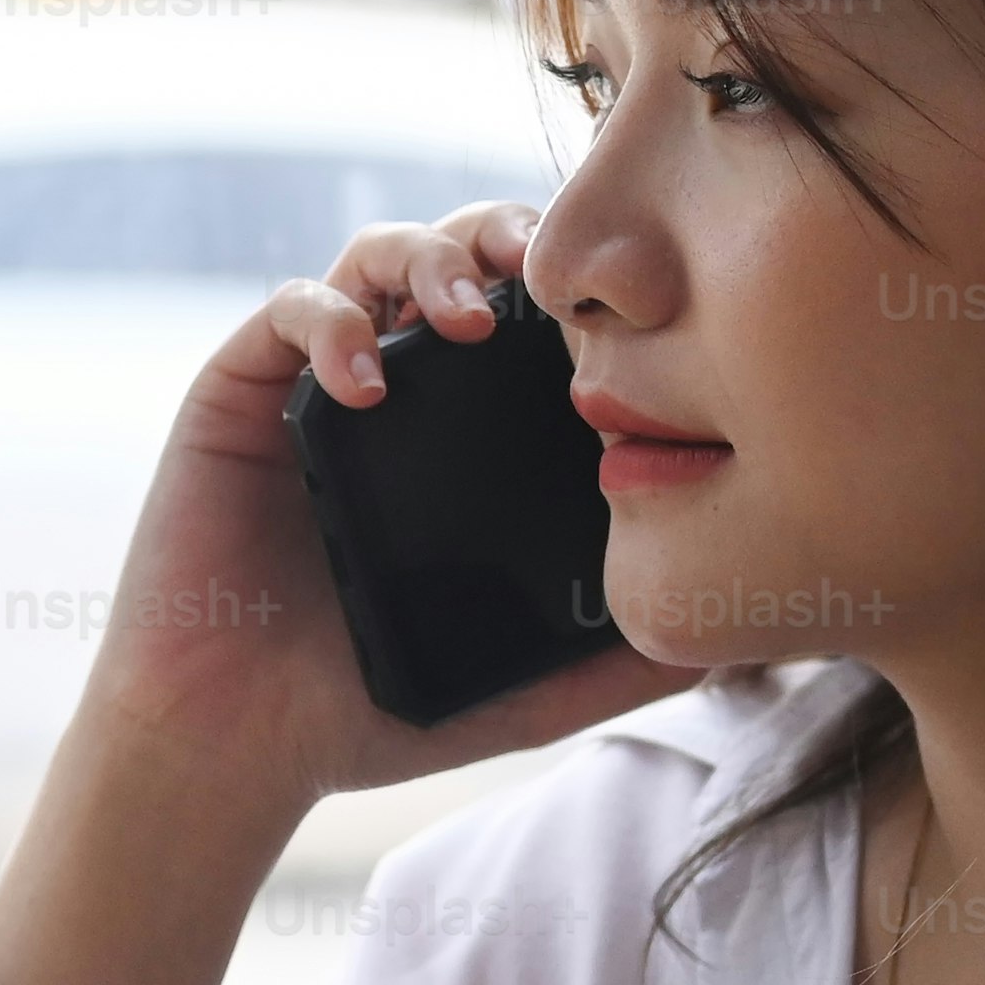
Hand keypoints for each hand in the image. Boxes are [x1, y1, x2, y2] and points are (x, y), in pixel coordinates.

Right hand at [0, 201, 702, 984]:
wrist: (236, 745)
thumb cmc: (374, 708)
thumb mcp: (530, 688)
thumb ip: (623, 661)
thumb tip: (748, 649)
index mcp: (469, 432)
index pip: (538, 318)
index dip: (584, 290)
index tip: (635, 304)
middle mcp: (400, 387)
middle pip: (465, 253)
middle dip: (510, 240)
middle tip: (551, 272)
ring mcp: (319, 381)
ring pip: (381, 252)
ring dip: (432, 259)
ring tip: (466, 319)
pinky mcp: (241, 390)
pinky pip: (289, 310)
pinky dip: (332, 321)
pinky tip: (366, 380)